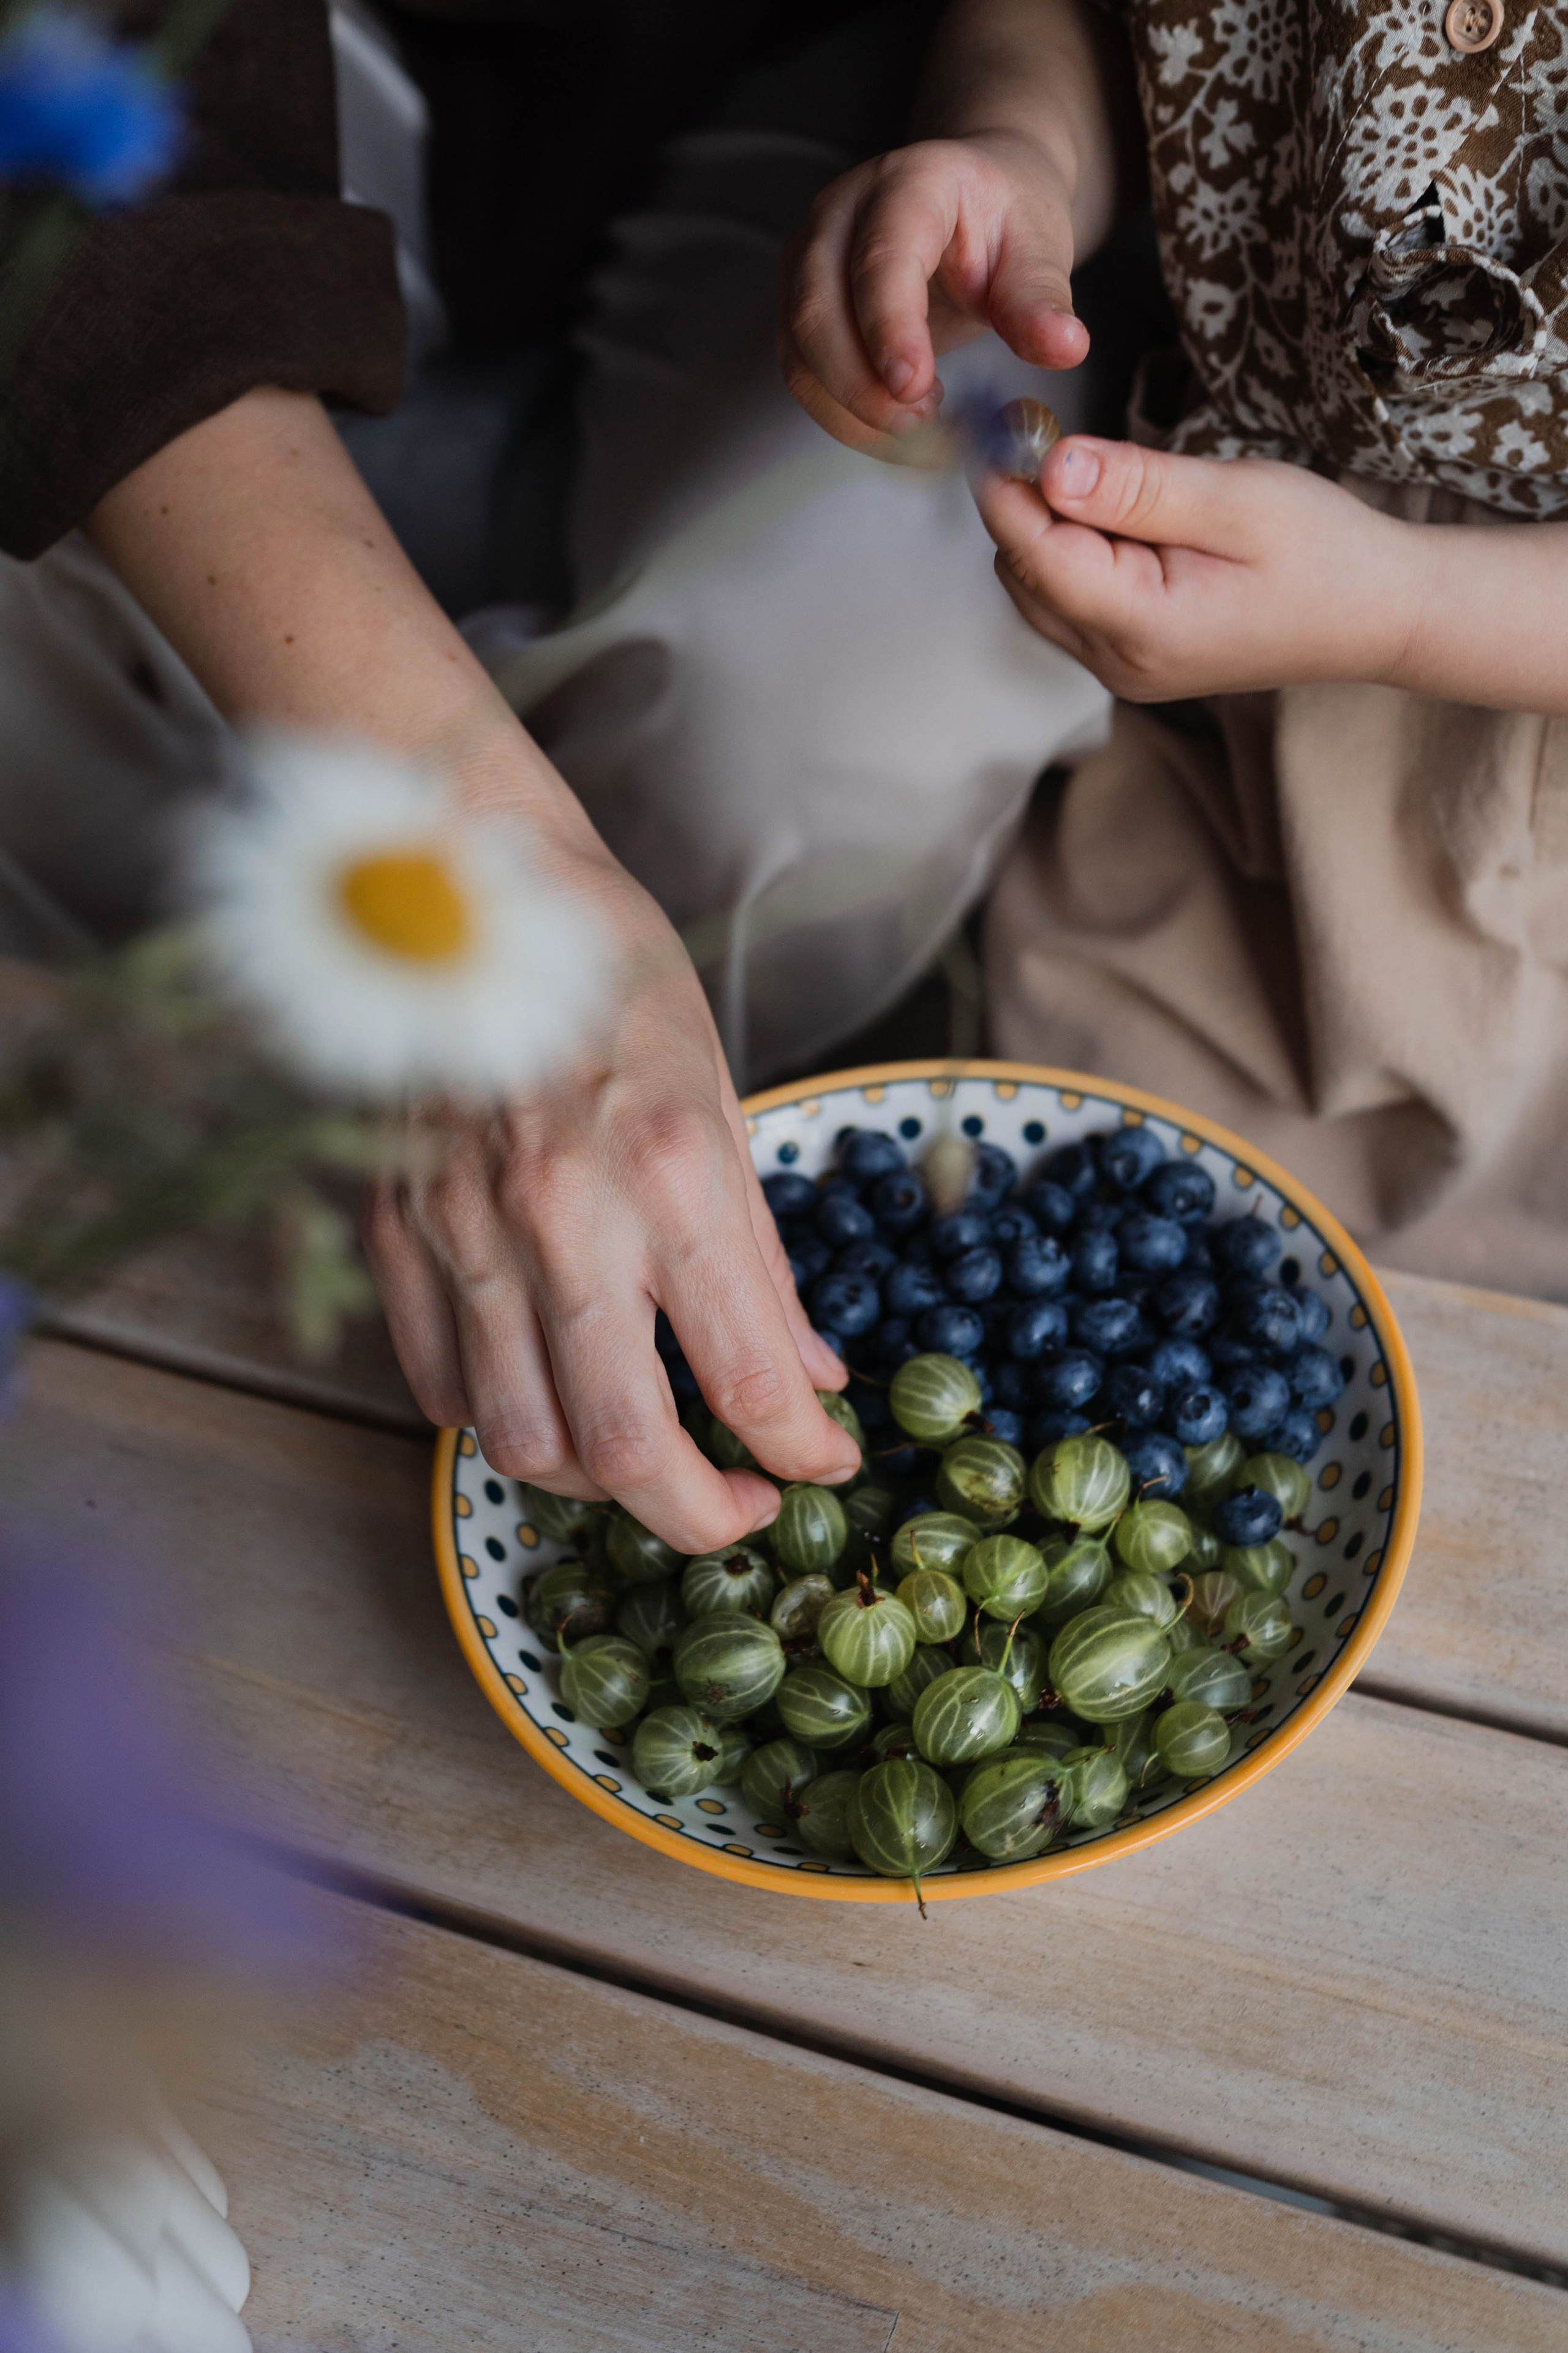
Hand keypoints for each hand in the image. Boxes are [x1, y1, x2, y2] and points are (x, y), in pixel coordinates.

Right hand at [87, 389, 861, 1557]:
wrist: (465, 891)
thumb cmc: (609, 980)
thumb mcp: (719, 1101)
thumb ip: (759, 1259)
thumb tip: (808, 1377)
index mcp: (669, 1171)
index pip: (750, 1374)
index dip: (805, 1452)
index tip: (827, 1467)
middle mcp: (564, 1218)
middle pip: (625, 1446)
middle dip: (699, 1516)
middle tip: (742, 1513)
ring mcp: (466, 1235)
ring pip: (522, 1440)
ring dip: (594, 1480)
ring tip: (643, 1457)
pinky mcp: (401, 1237)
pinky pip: (444, 1389)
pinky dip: (503, 1424)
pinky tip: (548, 1401)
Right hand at [779, 131, 1089, 458]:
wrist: (974, 205)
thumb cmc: (1004, 220)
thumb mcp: (1038, 245)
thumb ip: (1041, 297)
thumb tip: (1065, 347)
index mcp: (907, 183)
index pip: (881, 256)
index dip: (889, 326)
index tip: (914, 388)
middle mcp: (839, 214)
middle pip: (816, 309)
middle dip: (860, 384)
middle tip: (920, 426)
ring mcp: (807, 259)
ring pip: (799, 350)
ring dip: (848, 408)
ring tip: (914, 431)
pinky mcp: (798, 304)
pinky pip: (801, 373)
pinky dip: (840, 414)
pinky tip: (891, 428)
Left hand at [973, 436, 1416, 700]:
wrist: (1373, 613)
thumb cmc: (1323, 552)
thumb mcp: (1236, 501)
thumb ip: (1137, 487)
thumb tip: (1051, 466)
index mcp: (1141, 628)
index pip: (1033, 555)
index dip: (1007, 483)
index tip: (1008, 418)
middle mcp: (1116, 663)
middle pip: (1022, 573)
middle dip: (1025, 502)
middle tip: (1055, 432)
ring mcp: (1118, 669)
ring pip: (1035, 589)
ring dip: (1046, 526)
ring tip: (1098, 473)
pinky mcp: (1127, 658)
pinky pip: (1066, 602)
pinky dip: (1070, 551)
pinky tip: (1114, 514)